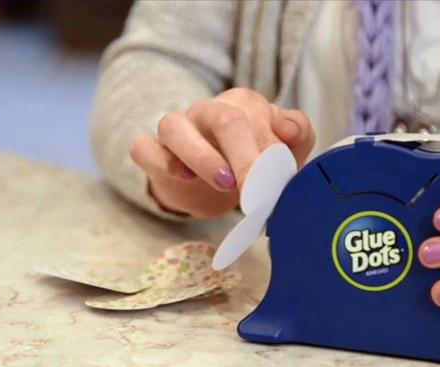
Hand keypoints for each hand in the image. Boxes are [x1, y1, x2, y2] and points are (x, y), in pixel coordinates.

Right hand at [129, 87, 315, 217]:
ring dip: (202, 156)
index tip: (279, 180)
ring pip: (175, 127)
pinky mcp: (150, 150)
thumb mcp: (282, 151)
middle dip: (244, 155)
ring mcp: (176, 128)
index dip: (271, 149)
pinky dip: (159, 160)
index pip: (258, 116)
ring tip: (224, 182)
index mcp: (243, 104)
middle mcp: (207, 110)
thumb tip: (290, 130)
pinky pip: (143, 148)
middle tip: (257, 188)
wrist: (210, 187)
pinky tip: (181, 177)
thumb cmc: (249, 162)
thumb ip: (297, 134)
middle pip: (224, 119)